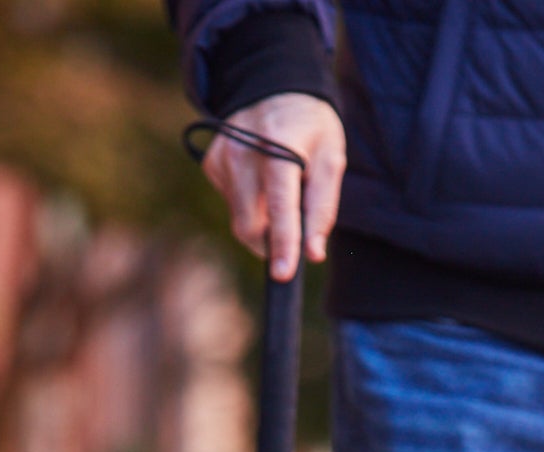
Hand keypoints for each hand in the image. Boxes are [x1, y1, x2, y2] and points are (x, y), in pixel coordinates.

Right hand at [203, 93, 346, 281]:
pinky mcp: (212, 163)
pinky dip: (249, 205)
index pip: (280, 204)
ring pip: (240, 220)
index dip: (283, 242)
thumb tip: (313, 254)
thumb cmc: (310, 127)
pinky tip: (260, 180)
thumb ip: (322, 207)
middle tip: (292, 237)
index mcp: (280, 144)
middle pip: (251, 224)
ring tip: (279, 192)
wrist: (274, 85)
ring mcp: (222, 156)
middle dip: (271, 243)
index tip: (283, 274)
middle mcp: (244, 149)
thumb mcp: (331, 157)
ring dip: (262, 222)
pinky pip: (231, 204)